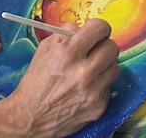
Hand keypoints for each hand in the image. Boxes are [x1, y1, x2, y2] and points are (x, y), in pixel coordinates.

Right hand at [4, 18, 119, 137]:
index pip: (100, 28)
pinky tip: (85, 87)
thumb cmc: (35, 81)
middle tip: (94, 50)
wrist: (31, 117)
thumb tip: (81, 29)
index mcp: (68, 53)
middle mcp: (84, 71)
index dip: (98, 28)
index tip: (95, 32)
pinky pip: (108, 87)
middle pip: (112, 47)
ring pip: (115, 67)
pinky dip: (99, 84)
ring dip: (104, 65)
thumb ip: (64, 34)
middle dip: (103, 46)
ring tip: (90, 70)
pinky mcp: (99, 106)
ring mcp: (93, 91)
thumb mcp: (43, 49)